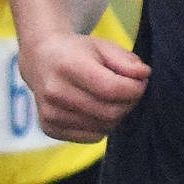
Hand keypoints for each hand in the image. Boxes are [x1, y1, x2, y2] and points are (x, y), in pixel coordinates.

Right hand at [18, 30, 149, 141]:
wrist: (40, 60)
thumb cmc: (78, 52)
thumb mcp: (104, 47)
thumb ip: (126, 61)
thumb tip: (143, 75)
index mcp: (68, 65)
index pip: (112, 89)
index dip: (135, 89)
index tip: (140, 81)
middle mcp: (55, 92)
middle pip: (110, 112)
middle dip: (129, 103)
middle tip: (130, 91)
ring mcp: (50, 113)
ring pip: (104, 127)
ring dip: (116, 115)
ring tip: (112, 98)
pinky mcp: (49, 128)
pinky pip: (92, 137)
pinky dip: (102, 126)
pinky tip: (96, 109)